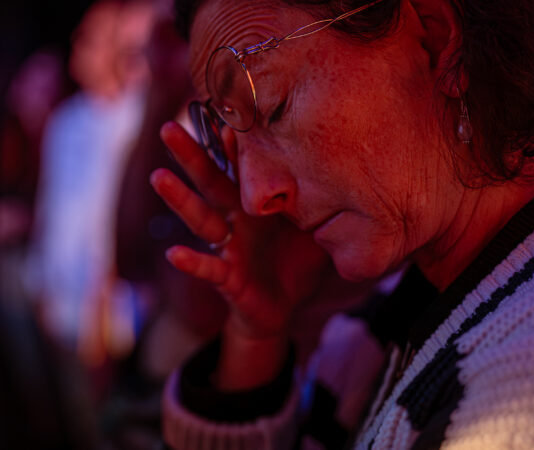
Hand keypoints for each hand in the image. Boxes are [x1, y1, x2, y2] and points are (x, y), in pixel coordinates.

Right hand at [151, 121, 331, 388]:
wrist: (285, 305)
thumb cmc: (297, 260)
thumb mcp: (315, 226)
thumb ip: (323, 200)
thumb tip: (351, 166)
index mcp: (256, 203)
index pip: (241, 167)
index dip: (231, 144)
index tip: (223, 111)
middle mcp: (236, 219)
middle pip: (210, 182)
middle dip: (190, 157)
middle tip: (169, 128)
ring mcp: (229, 246)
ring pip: (202, 219)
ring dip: (180, 200)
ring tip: (159, 177)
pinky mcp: (228, 276)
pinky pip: (209, 268)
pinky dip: (192, 262)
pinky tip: (174, 252)